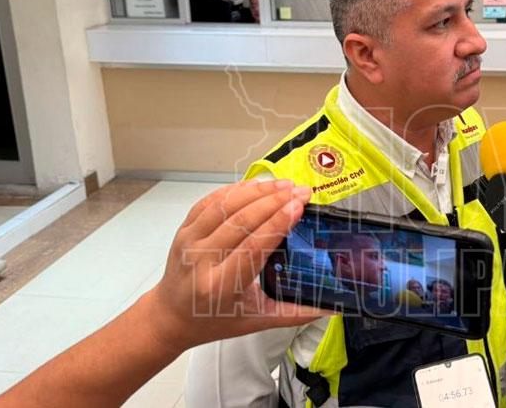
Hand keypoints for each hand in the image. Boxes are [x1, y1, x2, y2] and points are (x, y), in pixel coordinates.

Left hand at [145, 179, 326, 351]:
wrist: (172, 316)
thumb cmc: (215, 320)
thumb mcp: (257, 321)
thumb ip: (295, 313)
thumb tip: (334, 307)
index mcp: (220, 287)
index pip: (252, 248)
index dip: (277, 223)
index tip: (299, 206)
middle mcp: (201, 261)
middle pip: (241, 221)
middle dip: (274, 200)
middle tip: (301, 191)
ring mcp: (189, 242)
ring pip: (226, 205)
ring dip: (258, 190)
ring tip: (285, 184)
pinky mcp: (184, 229)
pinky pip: (211, 201)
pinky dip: (236, 189)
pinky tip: (258, 185)